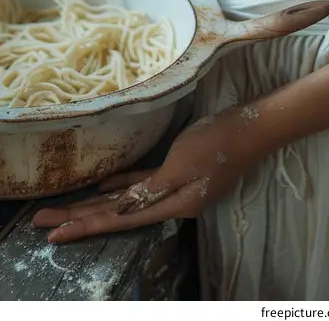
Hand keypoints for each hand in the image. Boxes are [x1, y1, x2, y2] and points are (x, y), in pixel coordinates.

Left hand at [32, 104, 266, 243]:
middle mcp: (171, 203)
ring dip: (94, 204)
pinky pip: (143, 184)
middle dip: (79, 217)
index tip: (54, 234)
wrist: (251, 128)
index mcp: (173, 206)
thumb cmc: (217, 143)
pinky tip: (103, 185)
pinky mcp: (179, 171)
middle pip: (117, 214)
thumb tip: (120, 208)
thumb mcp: (181, 165)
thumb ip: (150, 189)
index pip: (119, 220)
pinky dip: (123, 184)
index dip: (85, 225)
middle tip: (43, 223)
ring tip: (64, 210)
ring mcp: (176, 188)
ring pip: (126, 200)